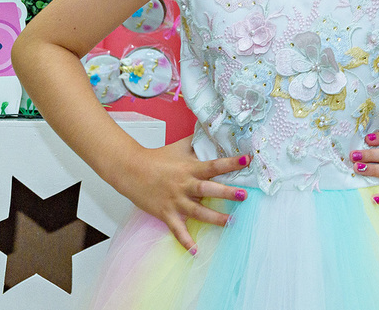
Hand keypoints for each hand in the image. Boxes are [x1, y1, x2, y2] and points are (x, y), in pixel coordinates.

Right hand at [111, 137, 250, 253]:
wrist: (130, 170)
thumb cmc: (157, 158)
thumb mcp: (180, 146)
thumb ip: (198, 141)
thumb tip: (213, 128)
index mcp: (190, 168)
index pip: (214, 165)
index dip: (230, 162)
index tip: (247, 159)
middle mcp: (185, 185)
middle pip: (208, 189)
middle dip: (227, 193)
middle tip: (244, 196)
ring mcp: (175, 201)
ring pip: (198, 211)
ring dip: (215, 218)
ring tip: (231, 222)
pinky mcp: (166, 213)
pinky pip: (177, 230)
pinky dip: (186, 241)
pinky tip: (196, 251)